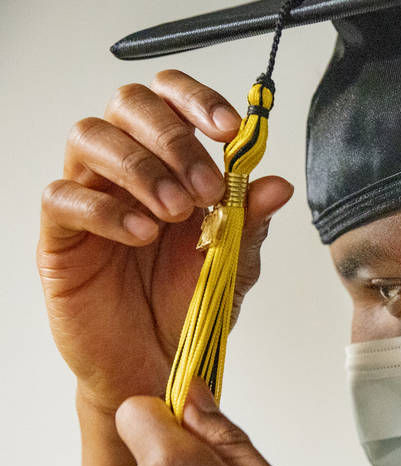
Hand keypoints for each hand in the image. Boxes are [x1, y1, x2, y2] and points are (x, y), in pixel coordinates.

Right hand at [38, 69, 292, 415]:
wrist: (159, 367)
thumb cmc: (189, 307)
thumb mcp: (234, 265)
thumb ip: (250, 222)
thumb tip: (276, 184)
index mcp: (172, 164)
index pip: (171, 99)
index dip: (198, 100)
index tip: (232, 129)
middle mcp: (127, 170)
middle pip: (127, 104)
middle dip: (173, 138)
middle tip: (206, 189)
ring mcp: (89, 197)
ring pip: (90, 137)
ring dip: (141, 168)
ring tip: (175, 214)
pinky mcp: (59, 235)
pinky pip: (63, 197)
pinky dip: (106, 209)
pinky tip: (141, 234)